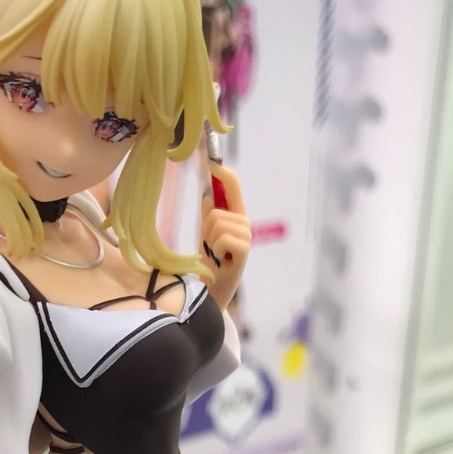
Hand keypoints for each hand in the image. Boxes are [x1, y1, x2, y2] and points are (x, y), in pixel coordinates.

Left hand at [200, 164, 251, 312]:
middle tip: (211, 247)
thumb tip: (208, 195)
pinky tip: (221, 260)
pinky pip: (222, 239)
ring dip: (210, 242)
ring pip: (217, 224)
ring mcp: (246, 236)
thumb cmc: (211, 262)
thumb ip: (209, 215)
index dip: (224, 173)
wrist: (214, 289)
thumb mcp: (207, 235)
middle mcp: (244, 222)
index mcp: (235, 215)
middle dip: (206, 229)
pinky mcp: (245, 249)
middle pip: (215, 211)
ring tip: (215, 255)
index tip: (213, 163)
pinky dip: (216, 250)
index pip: (233, 186)